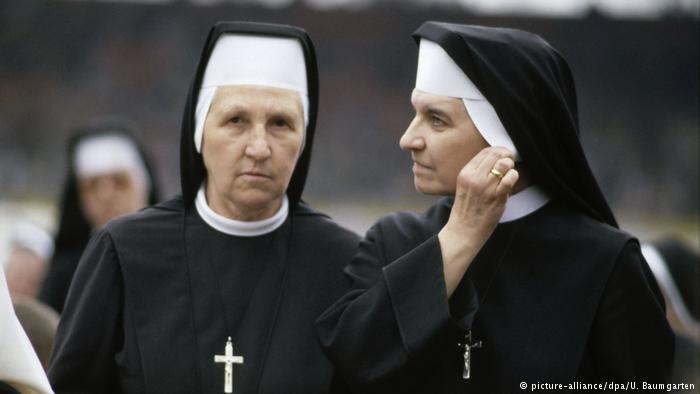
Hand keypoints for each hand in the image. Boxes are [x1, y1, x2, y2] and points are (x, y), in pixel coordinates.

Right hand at [438, 147, 518, 295]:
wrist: (464, 230)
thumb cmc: (466, 209)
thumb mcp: (465, 186)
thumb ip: (477, 173)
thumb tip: (495, 160)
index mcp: (465, 173)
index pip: (485, 152)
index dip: (498, 151)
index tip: (503, 155)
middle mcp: (474, 178)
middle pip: (495, 155)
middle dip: (506, 156)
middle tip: (510, 162)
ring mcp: (486, 187)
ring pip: (504, 164)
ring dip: (510, 166)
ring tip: (509, 173)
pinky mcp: (496, 196)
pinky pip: (510, 178)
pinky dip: (513, 176)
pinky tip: (511, 181)